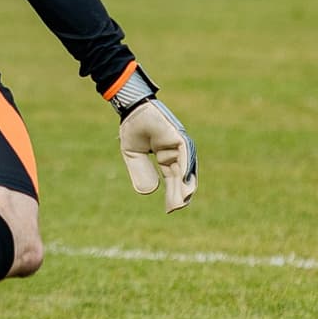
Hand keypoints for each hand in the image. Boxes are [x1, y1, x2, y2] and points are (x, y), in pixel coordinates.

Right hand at [119, 97, 196, 212]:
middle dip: (178, 194)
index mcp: (166, 157)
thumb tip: (149, 193)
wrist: (132, 109)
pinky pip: (184, 155)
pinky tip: (184, 182)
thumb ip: (140, 172)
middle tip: (175, 209)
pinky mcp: (178, 137)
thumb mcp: (133, 156)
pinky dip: (185, 169)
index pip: (172, 179)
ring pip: (184, 169)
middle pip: (180, 177)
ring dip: (184, 185)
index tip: (169, 209)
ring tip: (181, 201)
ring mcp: (178, 145)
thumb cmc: (133, 128)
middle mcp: (175, 152)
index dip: (171, 193)